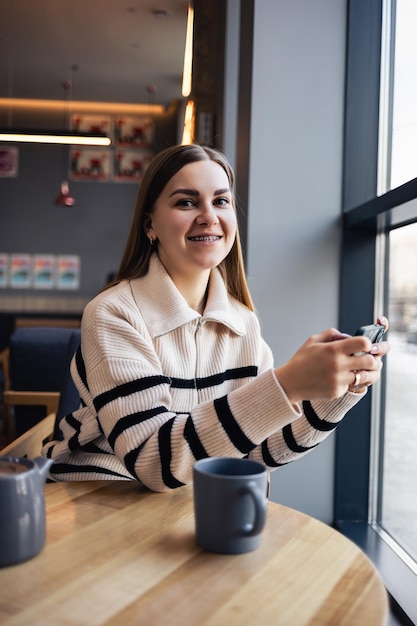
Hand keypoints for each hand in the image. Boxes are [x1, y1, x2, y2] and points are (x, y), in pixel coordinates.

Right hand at [275, 316, 390, 403]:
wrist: (289, 382)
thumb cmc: (301, 360)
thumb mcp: (313, 340)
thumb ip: (333, 334)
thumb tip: (349, 337)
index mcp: (333, 349)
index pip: (363, 343)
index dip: (367, 343)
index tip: (364, 346)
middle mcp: (338, 365)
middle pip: (370, 361)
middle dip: (372, 359)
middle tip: (367, 358)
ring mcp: (338, 380)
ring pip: (363, 376)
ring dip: (362, 372)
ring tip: (357, 369)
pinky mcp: (337, 392)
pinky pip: (351, 385)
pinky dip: (348, 382)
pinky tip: (338, 379)